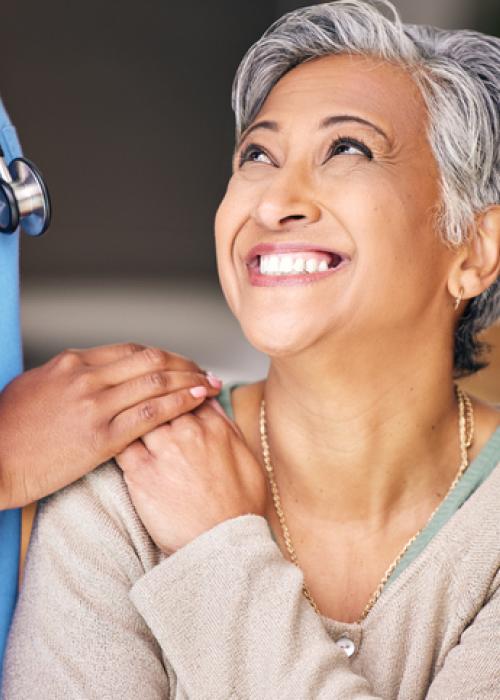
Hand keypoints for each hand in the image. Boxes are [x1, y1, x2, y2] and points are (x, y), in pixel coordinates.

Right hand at [0, 343, 221, 507]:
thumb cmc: (7, 428)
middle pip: (150, 360)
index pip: (130, 350)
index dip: (161, 355)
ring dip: (189, 380)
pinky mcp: (102, 437)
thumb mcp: (34, 386)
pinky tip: (197, 400)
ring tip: (209, 383)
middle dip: (183, 363)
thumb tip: (89, 372)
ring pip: (156, 381)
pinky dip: (180, 403)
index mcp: (72, 362)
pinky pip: (152, 413)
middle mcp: (87, 377)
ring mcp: (96, 406)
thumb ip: (67, 376)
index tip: (177, 362)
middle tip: (202, 370)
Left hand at [117, 400, 266, 553]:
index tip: (168, 392)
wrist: (222, 546)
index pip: (186, 390)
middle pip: (160, 396)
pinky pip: (121, 442)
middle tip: (141, 400)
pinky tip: (113, 438)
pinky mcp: (140, 473)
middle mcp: (188, 433)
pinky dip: (116, 436)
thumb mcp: (246, 459)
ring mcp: (163, 451)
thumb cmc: (237, 508)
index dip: (174, 389)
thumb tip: (211, 401)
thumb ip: (226, 426)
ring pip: (138, 414)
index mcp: (214, 427)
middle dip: (151, 396)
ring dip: (131, 413)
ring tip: (123, 418)